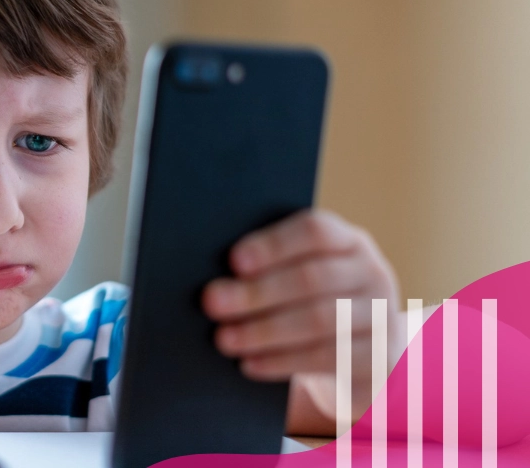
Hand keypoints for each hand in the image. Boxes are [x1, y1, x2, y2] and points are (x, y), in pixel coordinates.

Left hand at [202, 209, 400, 418]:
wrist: (361, 358)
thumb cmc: (311, 307)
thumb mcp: (300, 281)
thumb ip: (269, 270)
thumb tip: (216, 279)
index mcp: (348, 242)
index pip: (316, 231)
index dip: (274, 245)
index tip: (233, 261)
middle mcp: (372, 273)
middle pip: (312, 278)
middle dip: (257, 292)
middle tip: (211, 303)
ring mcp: (383, 316)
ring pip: (321, 320)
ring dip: (264, 330)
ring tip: (223, 339)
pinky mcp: (380, 358)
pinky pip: (329, 358)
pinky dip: (282, 361)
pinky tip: (249, 364)